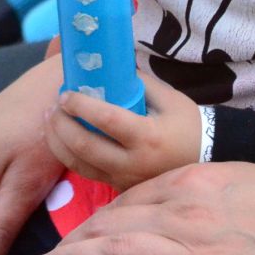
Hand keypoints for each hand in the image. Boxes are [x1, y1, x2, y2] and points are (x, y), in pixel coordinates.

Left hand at [44, 71, 200, 192]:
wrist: (205, 158)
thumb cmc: (186, 124)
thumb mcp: (169, 97)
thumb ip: (139, 83)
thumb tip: (109, 66)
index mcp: (147, 137)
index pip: (107, 120)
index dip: (82, 106)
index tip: (65, 93)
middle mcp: (132, 163)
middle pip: (85, 147)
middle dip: (61, 125)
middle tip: (53, 106)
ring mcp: (124, 179)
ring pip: (79, 165)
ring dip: (58, 142)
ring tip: (49, 121)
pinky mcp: (119, 188)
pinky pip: (87, 173)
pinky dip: (69, 156)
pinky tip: (62, 140)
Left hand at [45, 162, 254, 254]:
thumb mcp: (237, 185)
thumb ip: (199, 194)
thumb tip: (170, 210)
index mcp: (192, 181)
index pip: (129, 201)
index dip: (97, 222)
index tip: (80, 238)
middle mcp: (184, 205)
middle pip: (115, 220)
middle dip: (78, 242)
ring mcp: (191, 236)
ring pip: (116, 239)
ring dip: (80, 251)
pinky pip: (139, 251)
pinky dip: (109, 253)